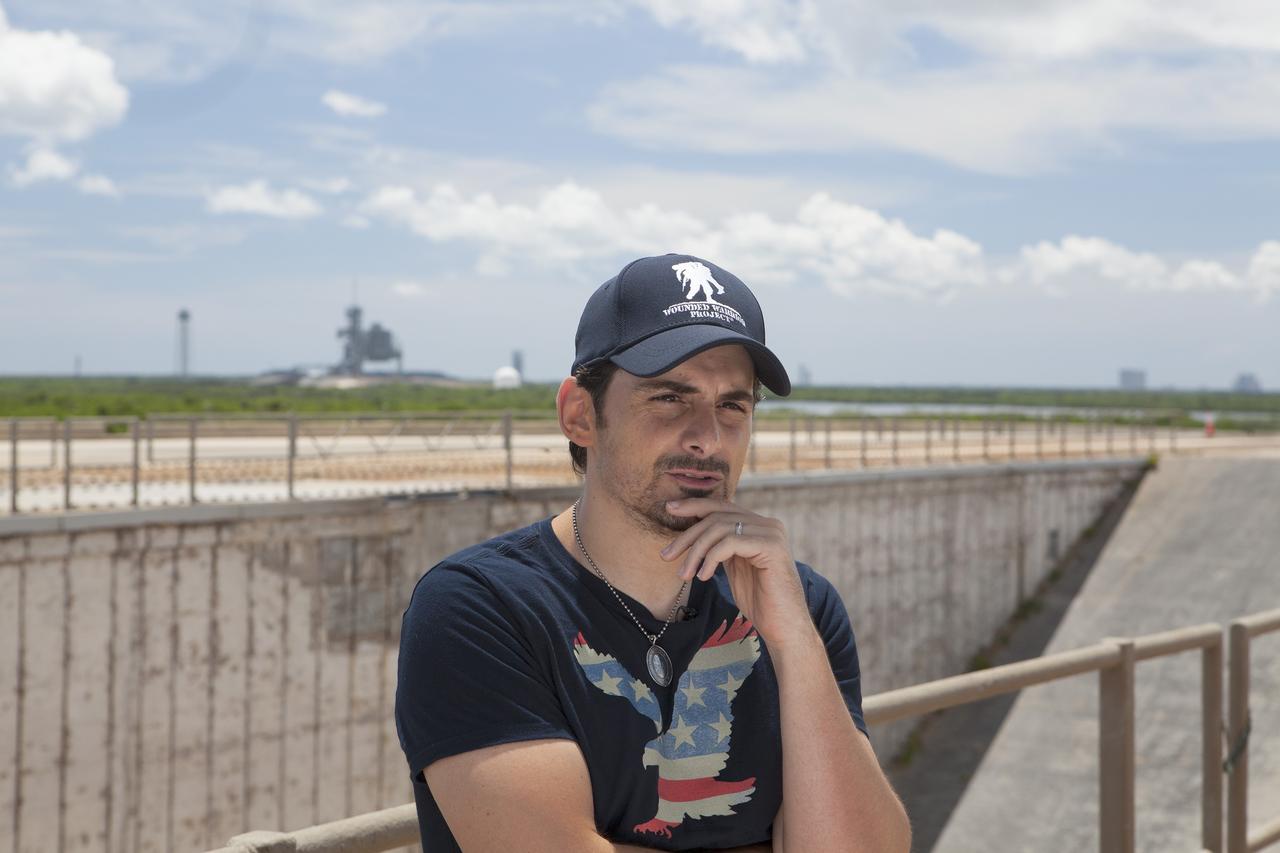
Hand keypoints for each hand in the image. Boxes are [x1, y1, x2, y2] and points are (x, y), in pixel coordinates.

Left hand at [659, 498, 813, 648]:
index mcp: (758, 526)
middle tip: (666, 555)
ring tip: (683, 575)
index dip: (694, 505)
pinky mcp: (772, 546)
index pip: (721, 507)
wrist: (783, 626)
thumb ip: (722, 546)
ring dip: (695, 552)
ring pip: (720, 528)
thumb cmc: (759, 601)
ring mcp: (771, 533)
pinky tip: (703, 576)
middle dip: (687, 534)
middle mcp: (767, 524)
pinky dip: (711, 558)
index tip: (670, 509)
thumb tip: (695, 533)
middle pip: (717, 515)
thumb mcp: (735, 566)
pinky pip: (730, 542)